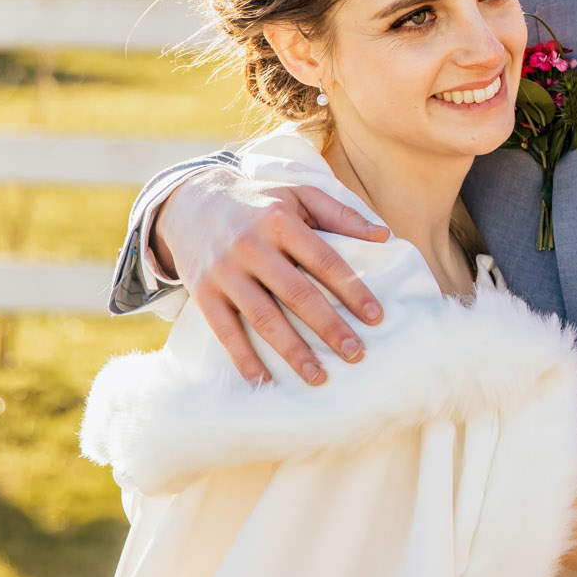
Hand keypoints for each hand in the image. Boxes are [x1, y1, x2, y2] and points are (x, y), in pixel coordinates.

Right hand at [154, 166, 390, 385]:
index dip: (352, 290)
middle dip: (329, 327)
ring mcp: (225, 272)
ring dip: (293, 351)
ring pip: (264, 318)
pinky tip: (264, 383)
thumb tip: (384, 235)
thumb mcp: (298, 194)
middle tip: (356, 354)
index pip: (324, 261)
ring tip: (319, 377)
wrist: (192, 201)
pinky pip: (225, 332)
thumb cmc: (259, 201)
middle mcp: (252, 247)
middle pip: (297, 294)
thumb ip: (341, 214)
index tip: (375, 317)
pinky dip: (244, 359)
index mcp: (281, 221)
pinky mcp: (204, 293)